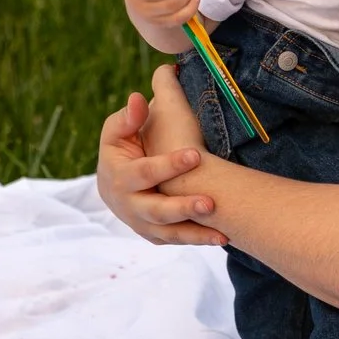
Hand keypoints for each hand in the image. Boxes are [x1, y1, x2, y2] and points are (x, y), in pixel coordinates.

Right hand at [94, 71, 226, 246]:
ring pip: (169, 232)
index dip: (168, 165)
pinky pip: (177, 239)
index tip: (196, 155)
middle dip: (183, 207)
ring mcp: (142, 223)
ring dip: (196, 233)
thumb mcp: (117, 130)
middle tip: (211, 203)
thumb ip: (129, 117)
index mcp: (119, 177)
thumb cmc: (120, 149)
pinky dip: (198, 240)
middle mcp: (128, 205)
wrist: (114, 185)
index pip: (145, 172)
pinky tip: (223, 237)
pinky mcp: (155, 234)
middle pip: (156, 210)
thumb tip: (138, 99)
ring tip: (224, 233)